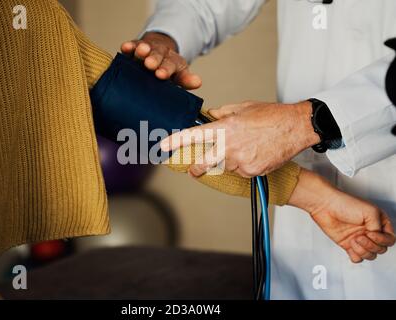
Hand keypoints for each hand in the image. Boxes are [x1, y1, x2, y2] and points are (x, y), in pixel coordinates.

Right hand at [121, 32, 201, 89]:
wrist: (158, 55)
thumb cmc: (168, 72)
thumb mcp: (179, 76)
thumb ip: (186, 80)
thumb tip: (198, 82)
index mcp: (173, 62)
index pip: (171, 65)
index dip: (166, 70)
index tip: (161, 75)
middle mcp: (161, 54)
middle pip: (158, 55)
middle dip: (154, 59)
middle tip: (150, 64)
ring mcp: (148, 50)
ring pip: (145, 49)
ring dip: (142, 50)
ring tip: (140, 51)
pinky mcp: (135, 48)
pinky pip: (133, 46)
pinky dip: (129, 46)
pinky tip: (125, 47)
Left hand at [161, 101, 320, 177]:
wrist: (295, 128)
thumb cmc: (271, 115)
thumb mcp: (242, 107)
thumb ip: (221, 114)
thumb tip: (209, 118)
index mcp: (225, 128)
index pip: (194, 136)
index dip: (177, 142)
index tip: (164, 147)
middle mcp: (230, 147)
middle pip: (203, 163)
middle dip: (195, 168)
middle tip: (192, 168)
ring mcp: (241, 161)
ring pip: (226, 166)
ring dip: (229, 160)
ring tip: (246, 147)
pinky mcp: (251, 171)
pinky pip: (241, 170)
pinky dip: (244, 165)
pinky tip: (255, 153)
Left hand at [289, 169, 395, 262]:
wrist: (325, 206)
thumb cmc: (344, 203)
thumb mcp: (370, 211)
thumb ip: (379, 226)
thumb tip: (377, 236)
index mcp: (378, 223)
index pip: (389, 239)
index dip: (382, 240)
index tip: (370, 234)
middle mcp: (369, 231)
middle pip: (380, 249)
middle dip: (371, 245)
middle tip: (360, 236)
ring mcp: (358, 239)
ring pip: (370, 255)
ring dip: (363, 250)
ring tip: (354, 239)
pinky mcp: (347, 244)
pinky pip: (357, 258)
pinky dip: (355, 255)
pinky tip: (350, 245)